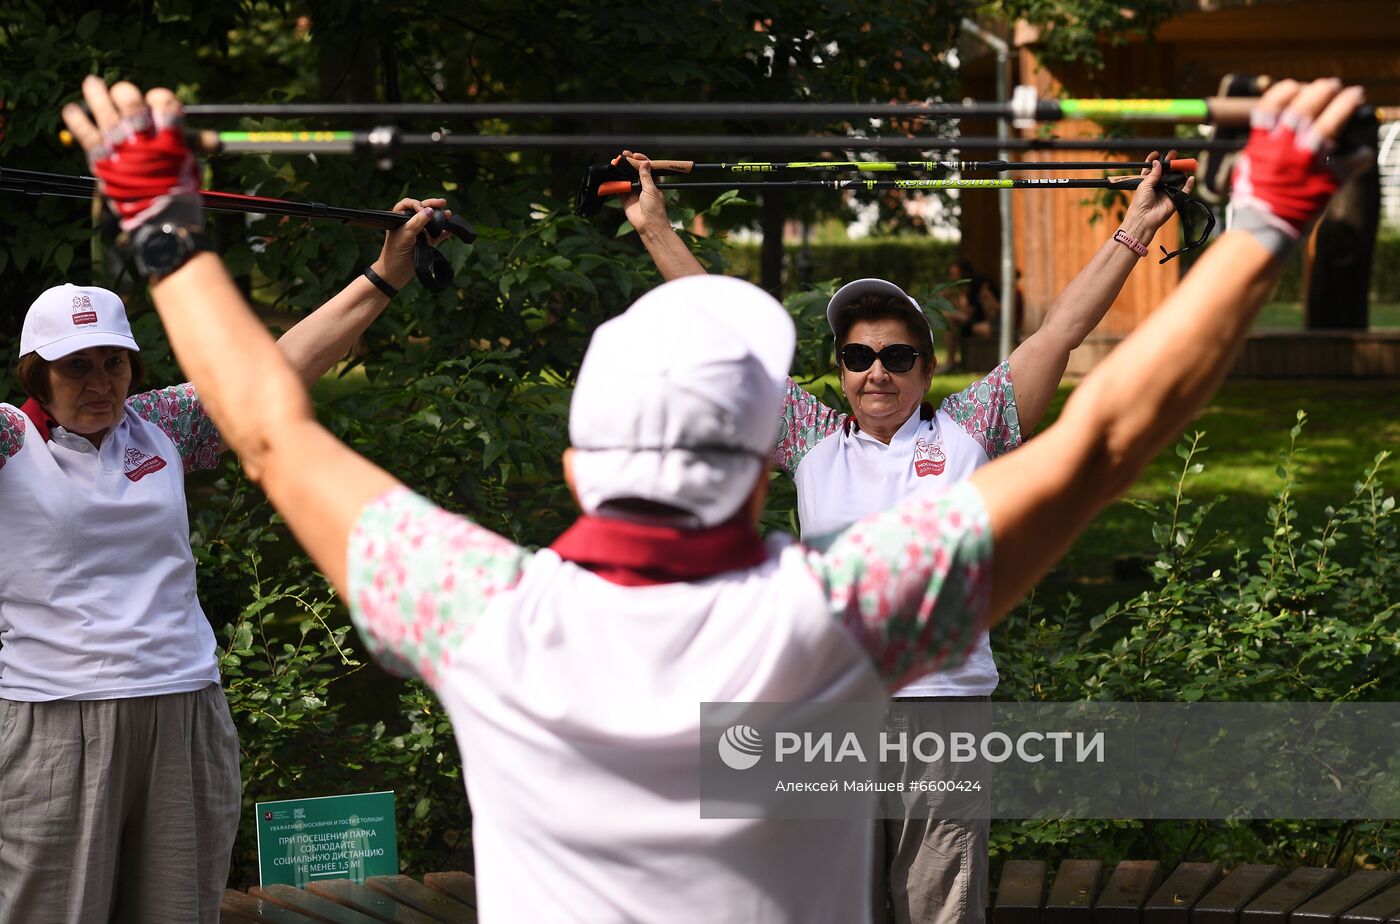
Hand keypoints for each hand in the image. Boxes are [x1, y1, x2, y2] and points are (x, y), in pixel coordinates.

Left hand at [61, 76, 201, 230]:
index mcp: (167, 137)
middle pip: (130, 100)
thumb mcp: (191, 166)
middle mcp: (142, 137)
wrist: (159, 220)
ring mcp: (119, 146)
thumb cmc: (178, 192)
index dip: (161, 99)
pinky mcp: (100, 158)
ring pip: (104, 109)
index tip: (159, 104)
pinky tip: (72, 109)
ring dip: (96, 94)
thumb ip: (195, 147)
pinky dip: (77, 119)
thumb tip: (217, 142)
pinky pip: (85, 132)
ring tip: (92, 83)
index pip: (164, 103)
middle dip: (127, 95)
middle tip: (124, 96)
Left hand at [372, 196, 450, 290]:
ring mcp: (418, 234)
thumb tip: (430, 210)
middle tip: (443, 202)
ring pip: (431, 222)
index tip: (422, 210)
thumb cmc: (394, 253)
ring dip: (440, 217)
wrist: (395, 274)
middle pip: (422, 210)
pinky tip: (451, 229)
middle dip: (432, 205)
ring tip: (449, 214)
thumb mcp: (405, 235)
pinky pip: (438, 235)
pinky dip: (445, 232)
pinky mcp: (426, 244)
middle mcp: (409, 224)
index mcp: (399, 219)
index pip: (409, 204)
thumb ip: (417, 222)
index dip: (417, 204)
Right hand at [617, 150, 669, 235]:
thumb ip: (646, 176)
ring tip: (615, 162)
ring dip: (620, 170)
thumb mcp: (651, 190)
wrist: (648, 225)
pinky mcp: (624, 198)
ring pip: (626, 177)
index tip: (635, 155)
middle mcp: (642, 185)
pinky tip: (611, 173)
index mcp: (652, 182)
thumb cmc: (654, 208)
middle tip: (624, 155)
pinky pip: (618, 187)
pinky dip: (614, 181)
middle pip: (634, 170)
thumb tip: (645, 163)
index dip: (641, 160)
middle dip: (629, 162)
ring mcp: (633, 191)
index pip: (646, 167)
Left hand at [1120, 149, 1194, 241]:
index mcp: (1147, 182)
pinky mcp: (1174, 200)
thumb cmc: (1139, 203)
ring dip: (1180, 171)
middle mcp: (1158, 186)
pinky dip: (1189, 184)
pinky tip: (1191, 178)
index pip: (1152, 169)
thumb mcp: (1144, 185)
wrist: (1144, 219)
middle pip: (1166, 172)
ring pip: (1176, 179)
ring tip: (1183, 163)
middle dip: (1171, 163)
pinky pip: (1184, 191)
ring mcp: (1167, 192)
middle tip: (1175, 154)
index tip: (1158, 153)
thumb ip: (1153, 174)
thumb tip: (1157, 162)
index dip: (1155, 161)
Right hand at [1230, 78, 1367, 254]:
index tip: (1294, 86)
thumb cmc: (1253, 201)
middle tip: (1332, 85)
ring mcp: (1310, 161)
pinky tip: (1361, 153)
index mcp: (1263, 144)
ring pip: (1333, 123)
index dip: (1284, 91)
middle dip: (1321, 92)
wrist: (1264, 230)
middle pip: (1306, 107)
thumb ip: (1263, 145)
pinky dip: (1360, 154)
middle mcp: (1287, 147)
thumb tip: (1275, 129)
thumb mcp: (1248, 167)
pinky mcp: (1330, 177)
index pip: (1272, 106)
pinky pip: (1354, 159)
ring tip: (1354, 96)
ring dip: (1345, 105)